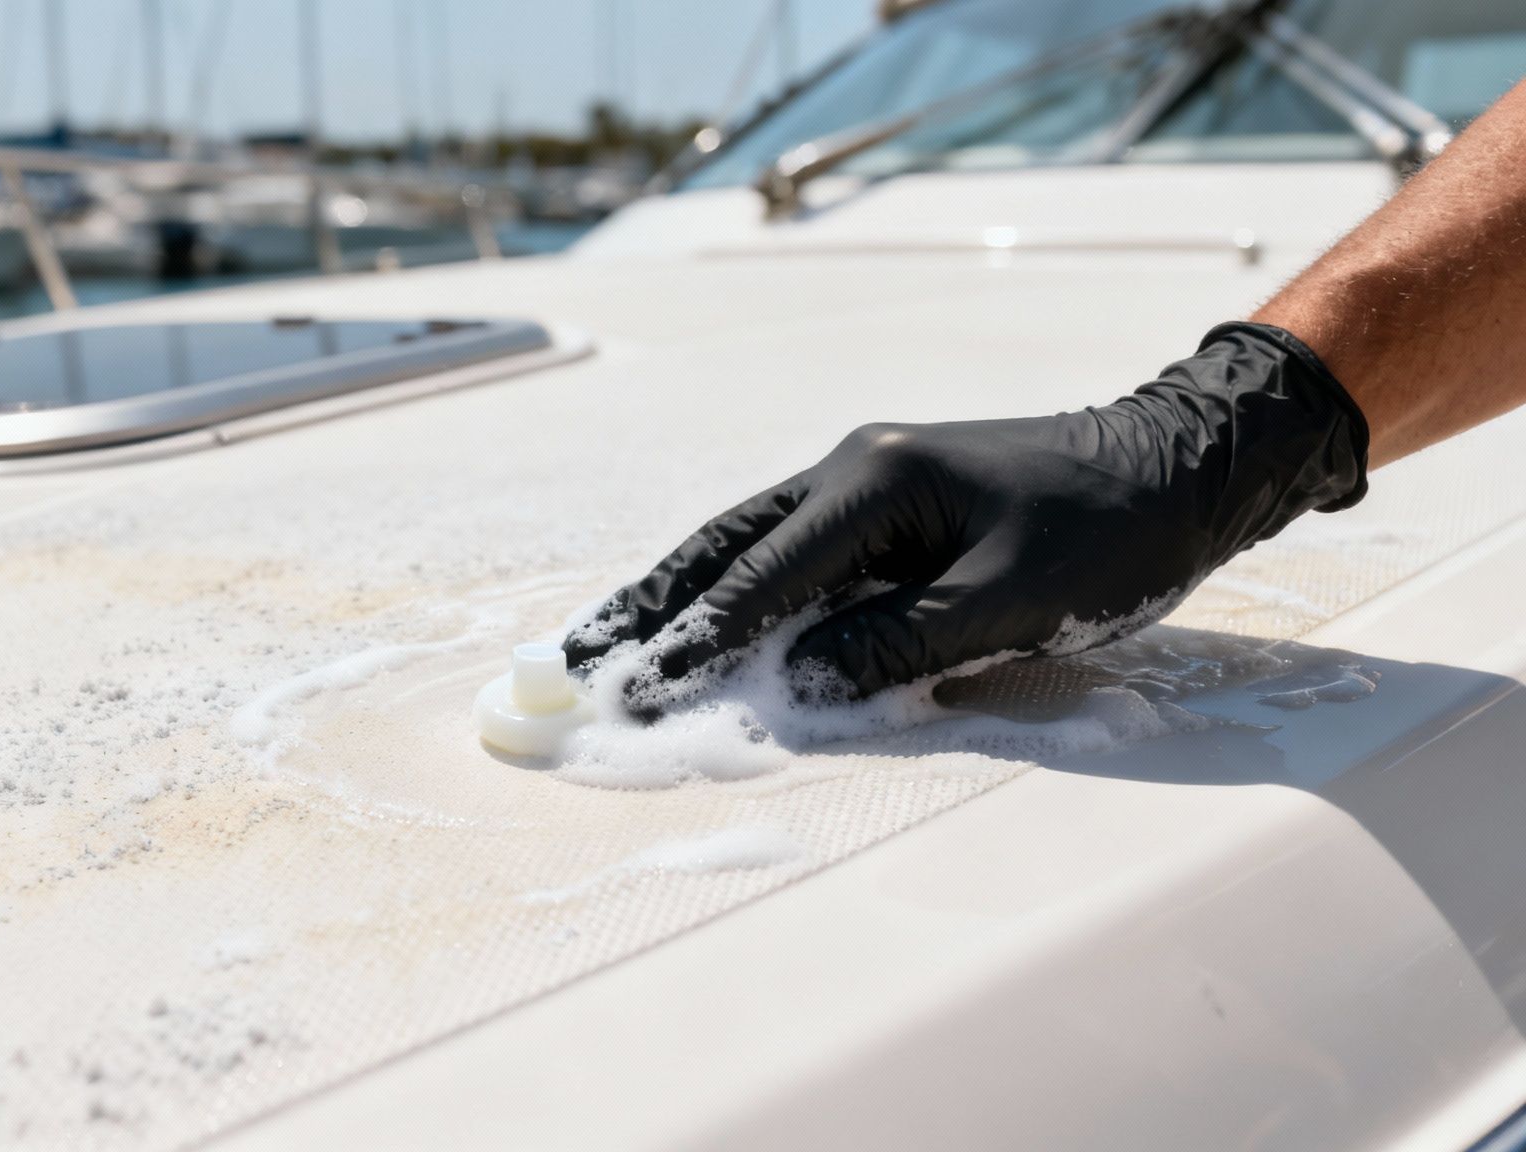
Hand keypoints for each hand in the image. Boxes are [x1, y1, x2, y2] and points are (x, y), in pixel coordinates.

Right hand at [565, 323, 1368, 708]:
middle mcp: (854, 468)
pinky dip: (734, 588)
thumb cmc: (1113, 530)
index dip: (701, 638)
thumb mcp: (1015, 598)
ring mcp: (867, 480)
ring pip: (747, 543)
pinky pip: (787, 551)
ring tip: (613, 640)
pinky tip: (706, 618)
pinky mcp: (888, 505)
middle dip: (652, 606)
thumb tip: (806, 679)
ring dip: (679, 595)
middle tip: (580, 659)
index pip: (766, 574)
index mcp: (877, 481)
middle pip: (726, 544)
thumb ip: (904, 642)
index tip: (639, 686)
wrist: (1182, 461)